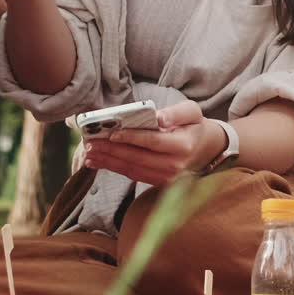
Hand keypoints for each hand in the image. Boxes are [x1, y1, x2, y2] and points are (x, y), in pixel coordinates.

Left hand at [82, 100, 226, 188]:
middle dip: (111, 151)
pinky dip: (113, 168)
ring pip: (131, 169)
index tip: (112, 134)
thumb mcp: (192, 112)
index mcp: (182, 145)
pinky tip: (97, 162)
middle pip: (137, 157)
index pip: (152, 141)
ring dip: (108, 161)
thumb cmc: (193, 126)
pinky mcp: (157, 182)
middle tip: (90, 143)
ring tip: (88, 153)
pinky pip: (132, 175)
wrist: (205, 150)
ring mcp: (165, 177)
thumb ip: (176, 113)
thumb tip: (159, 117)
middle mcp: (174, 165)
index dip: (131, 138)